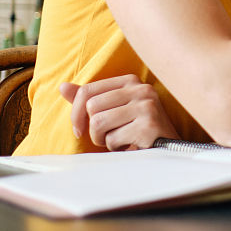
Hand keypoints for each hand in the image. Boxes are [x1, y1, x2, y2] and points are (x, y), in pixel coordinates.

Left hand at [60, 75, 178, 150]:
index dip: (75, 113)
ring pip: (98, 123)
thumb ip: (90, 98)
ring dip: (104, 139)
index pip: (87, 91)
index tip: (79, 129)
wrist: (168, 149)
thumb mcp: (114, 110)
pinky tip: (131, 146)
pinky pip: (113, 139)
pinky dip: (117, 148)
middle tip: (107, 137)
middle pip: (91, 107)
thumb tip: (62, 86)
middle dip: (93, 129)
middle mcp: (141, 89)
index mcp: (130, 81)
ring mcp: (147, 106)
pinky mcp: (148, 125)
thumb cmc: (138, 130)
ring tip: (120, 140)